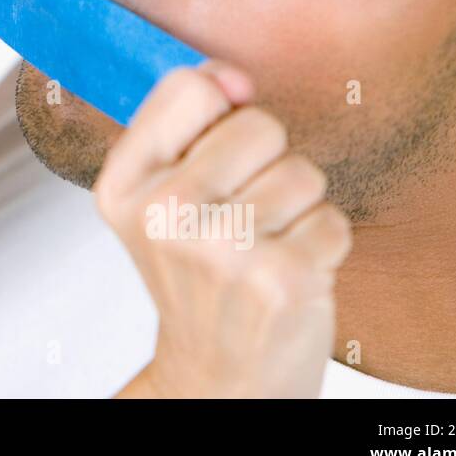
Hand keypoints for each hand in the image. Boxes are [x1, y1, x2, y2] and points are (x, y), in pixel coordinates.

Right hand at [97, 60, 352, 397]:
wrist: (217, 376)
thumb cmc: (199, 276)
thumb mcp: (163, 196)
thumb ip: (188, 124)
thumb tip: (234, 78)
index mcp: (123, 186)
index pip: (187, 88)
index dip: (223, 101)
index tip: (224, 135)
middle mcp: (162, 215)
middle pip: (259, 124)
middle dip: (269, 161)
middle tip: (245, 212)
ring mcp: (220, 249)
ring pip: (304, 172)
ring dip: (299, 208)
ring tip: (267, 246)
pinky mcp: (279, 279)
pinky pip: (332, 218)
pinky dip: (322, 245)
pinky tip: (288, 273)